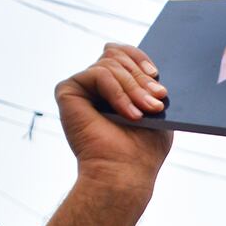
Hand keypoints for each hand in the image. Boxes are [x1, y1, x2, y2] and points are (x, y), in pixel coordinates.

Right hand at [55, 44, 171, 194]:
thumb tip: (154, 68)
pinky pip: (98, 74)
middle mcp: (95, 85)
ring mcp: (81, 87)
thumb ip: (148, 86)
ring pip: (110, 65)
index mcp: (114, 87)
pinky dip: (118, 93)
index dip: (140, 58)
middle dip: (141, 78)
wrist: (125, 172)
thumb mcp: (154, 111)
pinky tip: (129, 115)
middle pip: (117, 56)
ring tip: (146, 113)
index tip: (157, 75)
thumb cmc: (143, 150)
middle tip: (157, 102)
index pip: (122, 53)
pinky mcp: (68, 90)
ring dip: (134, 89)